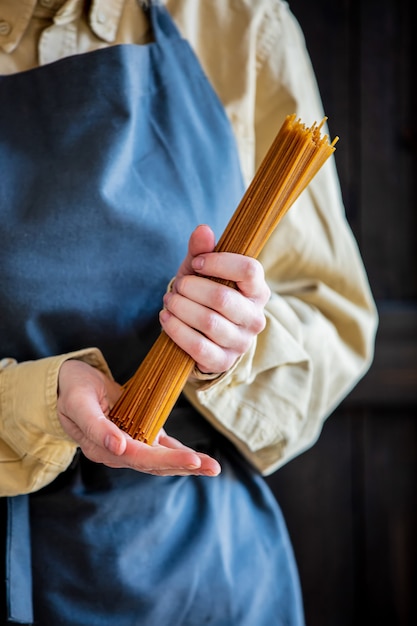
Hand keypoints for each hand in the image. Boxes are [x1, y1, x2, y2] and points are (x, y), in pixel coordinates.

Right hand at [57, 359, 220, 475]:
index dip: (167, 459)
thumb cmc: (73, 390)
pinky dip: (177, 452)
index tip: (192, 459)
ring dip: (186, 463)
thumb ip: (96, 426)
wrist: (67, 384)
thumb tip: (118, 447)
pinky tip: (197, 458)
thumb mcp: (79, 403)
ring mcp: (126, 444)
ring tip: (212, 467)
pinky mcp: (134, 434)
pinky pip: (158, 446)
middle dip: (185, 465)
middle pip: (154, 463)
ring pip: (159, 459)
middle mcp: (117, 452)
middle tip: (212, 467)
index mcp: (102, 448)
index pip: (139, 458)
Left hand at [159, 224, 270, 373]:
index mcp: (258, 291)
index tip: (197, 263)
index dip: (220, 263)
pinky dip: (177, 330)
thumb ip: (202, 250)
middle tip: (178, 286)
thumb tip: (203, 230)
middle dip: (191, 289)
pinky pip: (198, 347)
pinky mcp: (223, 361)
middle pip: (223, 298)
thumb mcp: (201, 270)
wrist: (200, 333)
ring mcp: (241, 342)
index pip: (249, 270)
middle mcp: (255, 318)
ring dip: (181, 308)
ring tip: (169, 301)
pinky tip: (166, 317)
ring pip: (208, 323)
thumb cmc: (203, 294)